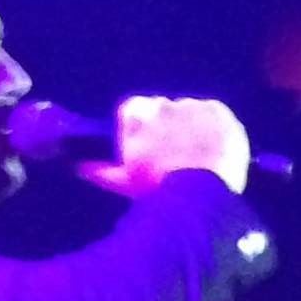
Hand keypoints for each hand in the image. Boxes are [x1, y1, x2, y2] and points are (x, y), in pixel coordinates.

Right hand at [82, 93, 250, 197]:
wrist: (201, 196)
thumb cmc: (157, 189)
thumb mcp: (126, 183)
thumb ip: (102, 171)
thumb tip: (80, 169)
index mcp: (138, 116)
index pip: (132, 110)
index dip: (139, 129)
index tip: (147, 148)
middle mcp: (165, 104)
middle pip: (162, 110)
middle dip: (166, 127)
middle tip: (173, 156)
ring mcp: (194, 106)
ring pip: (190, 112)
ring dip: (191, 127)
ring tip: (196, 157)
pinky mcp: (220, 113)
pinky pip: (215, 116)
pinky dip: (214, 129)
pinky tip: (213, 150)